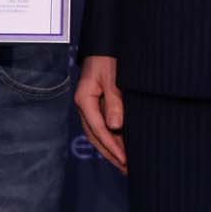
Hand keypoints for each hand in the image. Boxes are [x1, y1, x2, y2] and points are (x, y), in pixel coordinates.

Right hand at [73, 55, 126, 173]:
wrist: (104, 43)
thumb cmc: (107, 58)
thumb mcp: (112, 78)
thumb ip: (114, 101)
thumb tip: (115, 126)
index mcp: (84, 99)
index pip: (98, 129)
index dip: (112, 146)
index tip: (125, 160)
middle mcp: (84, 104)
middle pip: (94, 136)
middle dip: (110, 154)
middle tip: (126, 169)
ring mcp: (89, 104)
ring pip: (97, 133)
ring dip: (110, 148)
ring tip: (124, 163)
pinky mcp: (96, 102)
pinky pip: (101, 125)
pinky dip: (111, 137)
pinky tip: (121, 145)